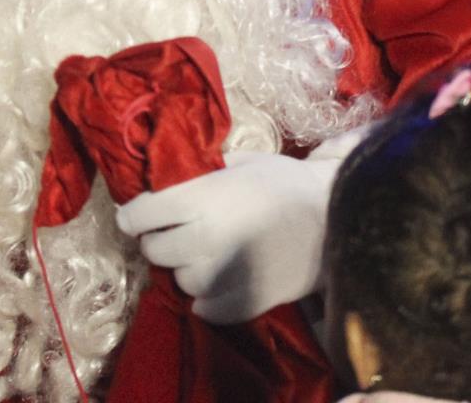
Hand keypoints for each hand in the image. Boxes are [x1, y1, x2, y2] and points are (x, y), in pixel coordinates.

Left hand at [114, 127, 369, 323]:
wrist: (338, 218)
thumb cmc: (287, 183)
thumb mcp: (242, 163)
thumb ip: (203, 172)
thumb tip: (170, 178)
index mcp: (201, 200)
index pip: (140, 215)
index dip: (133, 215)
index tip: (136, 215)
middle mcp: (206, 239)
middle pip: (154, 250)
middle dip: (159, 240)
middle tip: (176, 232)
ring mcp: (224, 275)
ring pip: (180, 281)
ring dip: (186, 268)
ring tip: (205, 255)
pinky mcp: (245, 302)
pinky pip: (206, 309)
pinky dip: (207, 299)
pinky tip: (218, 281)